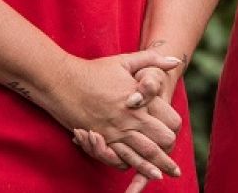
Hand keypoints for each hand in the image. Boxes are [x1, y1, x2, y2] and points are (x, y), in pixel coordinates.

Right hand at [37, 52, 183, 180]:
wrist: (62, 81)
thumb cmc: (95, 70)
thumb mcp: (126, 61)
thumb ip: (152, 60)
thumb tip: (175, 60)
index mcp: (141, 101)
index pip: (169, 122)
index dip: (174, 129)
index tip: (175, 134)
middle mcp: (130, 119)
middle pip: (159, 143)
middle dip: (167, 156)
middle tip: (175, 168)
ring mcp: (115, 131)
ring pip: (140, 156)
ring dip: (152, 169)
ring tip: (161, 177)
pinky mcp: (100, 139)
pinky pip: (118, 158)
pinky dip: (127, 165)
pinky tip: (133, 169)